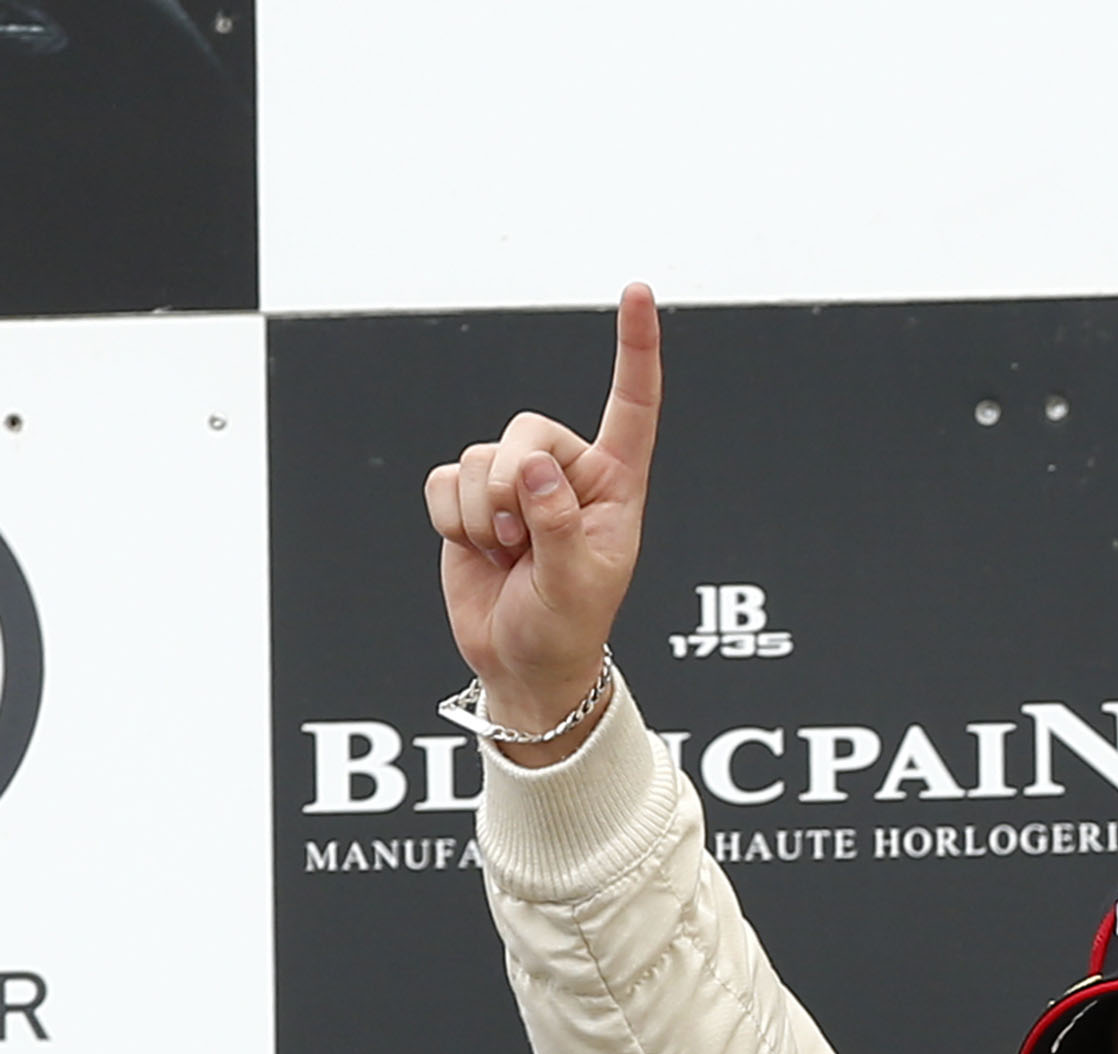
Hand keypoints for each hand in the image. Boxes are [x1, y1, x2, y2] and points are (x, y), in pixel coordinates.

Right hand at [425, 282, 661, 760]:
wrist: (519, 659)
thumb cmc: (566, 627)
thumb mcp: (577, 587)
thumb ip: (559, 527)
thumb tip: (534, 471)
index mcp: (615, 485)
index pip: (632, 406)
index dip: (636, 349)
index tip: (638, 291)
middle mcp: (567, 472)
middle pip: (523, 432)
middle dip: (511, 490)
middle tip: (522, 542)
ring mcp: (516, 482)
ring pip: (478, 459)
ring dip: (481, 516)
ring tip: (507, 554)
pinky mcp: (469, 495)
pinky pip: (441, 480)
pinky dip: (450, 520)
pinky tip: (477, 549)